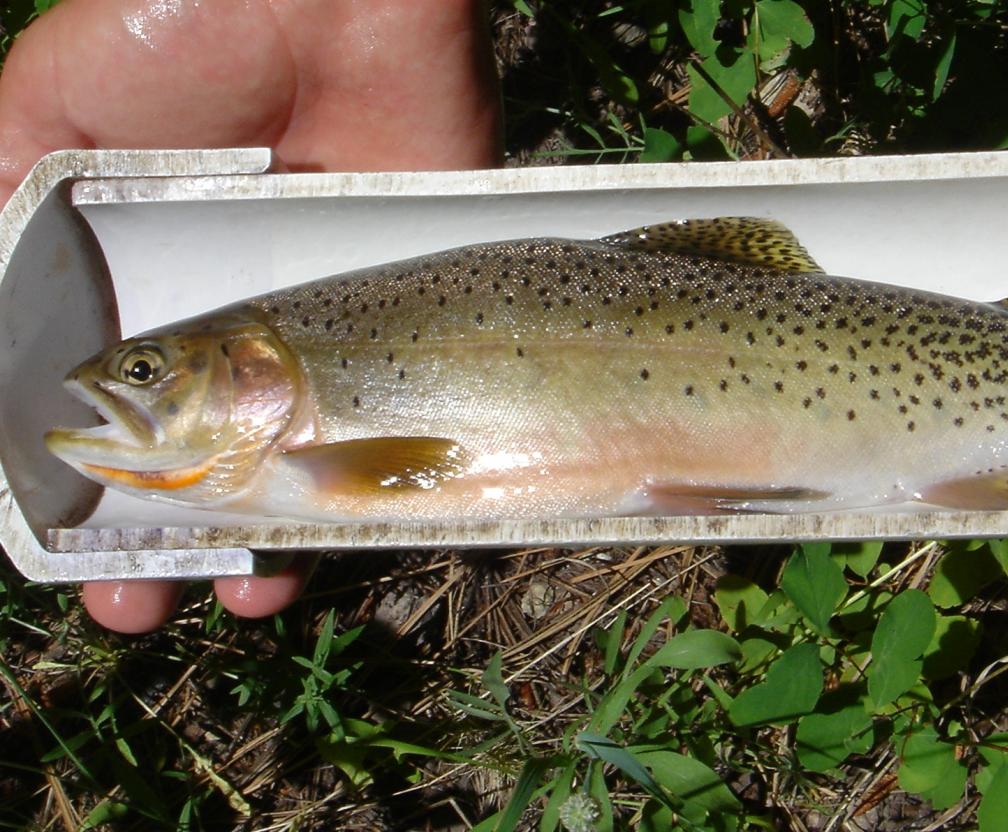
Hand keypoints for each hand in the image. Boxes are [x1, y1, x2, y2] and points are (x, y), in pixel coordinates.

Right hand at [0, 0, 501, 631]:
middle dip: (170, 541)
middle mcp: (238, 323)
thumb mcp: (48, 116)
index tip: (69, 559)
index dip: (84, 495)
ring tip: (247, 591)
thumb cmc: (170, 34)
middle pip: (205, 459)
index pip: (110, 420)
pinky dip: (381, 478)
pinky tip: (349, 531)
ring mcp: (328, 322)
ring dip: (276, 534)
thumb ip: (7, 213)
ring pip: (305, 457)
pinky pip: (405, 411)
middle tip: (144, 601)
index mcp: (145, 290)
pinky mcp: (412, 307)